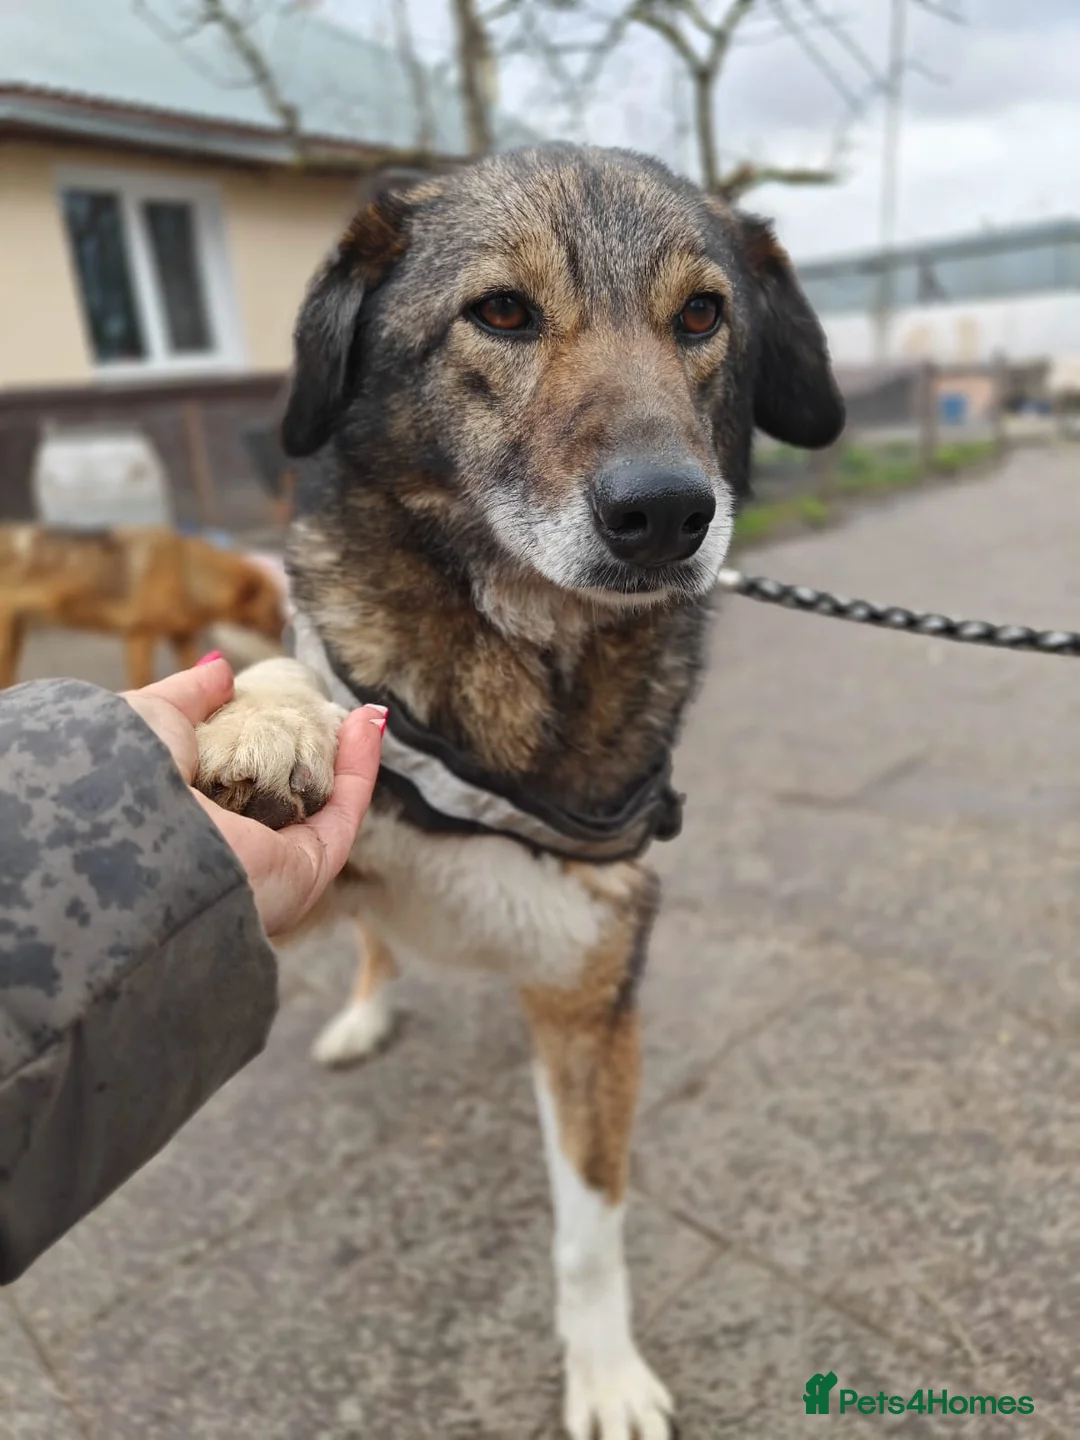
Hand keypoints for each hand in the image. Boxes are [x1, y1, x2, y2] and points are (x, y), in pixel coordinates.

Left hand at [122, 656, 382, 936]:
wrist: (131, 828)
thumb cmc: (123, 774)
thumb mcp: (150, 718)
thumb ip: (188, 696)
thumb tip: (220, 669)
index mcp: (180, 824)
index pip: (230, 786)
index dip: (260, 747)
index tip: (281, 708)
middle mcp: (225, 853)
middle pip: (282, 803)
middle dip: (311, 757)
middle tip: (328, 715)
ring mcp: (269, 867)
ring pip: (320, 809)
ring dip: (345, 759)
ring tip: (361, 714)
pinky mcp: (306, 871)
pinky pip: (343, 815)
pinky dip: (360, 769)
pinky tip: (368, 724)